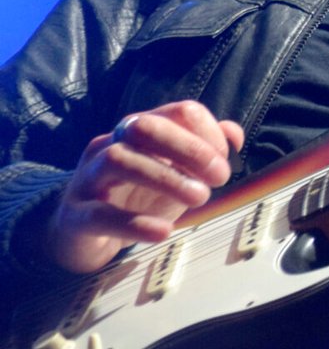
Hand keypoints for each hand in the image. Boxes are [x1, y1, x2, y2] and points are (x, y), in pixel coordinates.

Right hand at [47, 101, 243, 273]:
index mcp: (139, 131)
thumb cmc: (136, 198)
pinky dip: (134, 223)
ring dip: (166, 178)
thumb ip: (204, 151)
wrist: (82, 236)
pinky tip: (163, 230)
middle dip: (189, 148)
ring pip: (118, 160)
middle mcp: (110, 145)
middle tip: (219, 177)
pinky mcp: (74, 216)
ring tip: (199, 198)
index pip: (179, 112)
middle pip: (146, 127)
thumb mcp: (176, 173)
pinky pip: (99, 214)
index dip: (209, 134)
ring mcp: (87, 178)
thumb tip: (234, 133)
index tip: (224, 165)